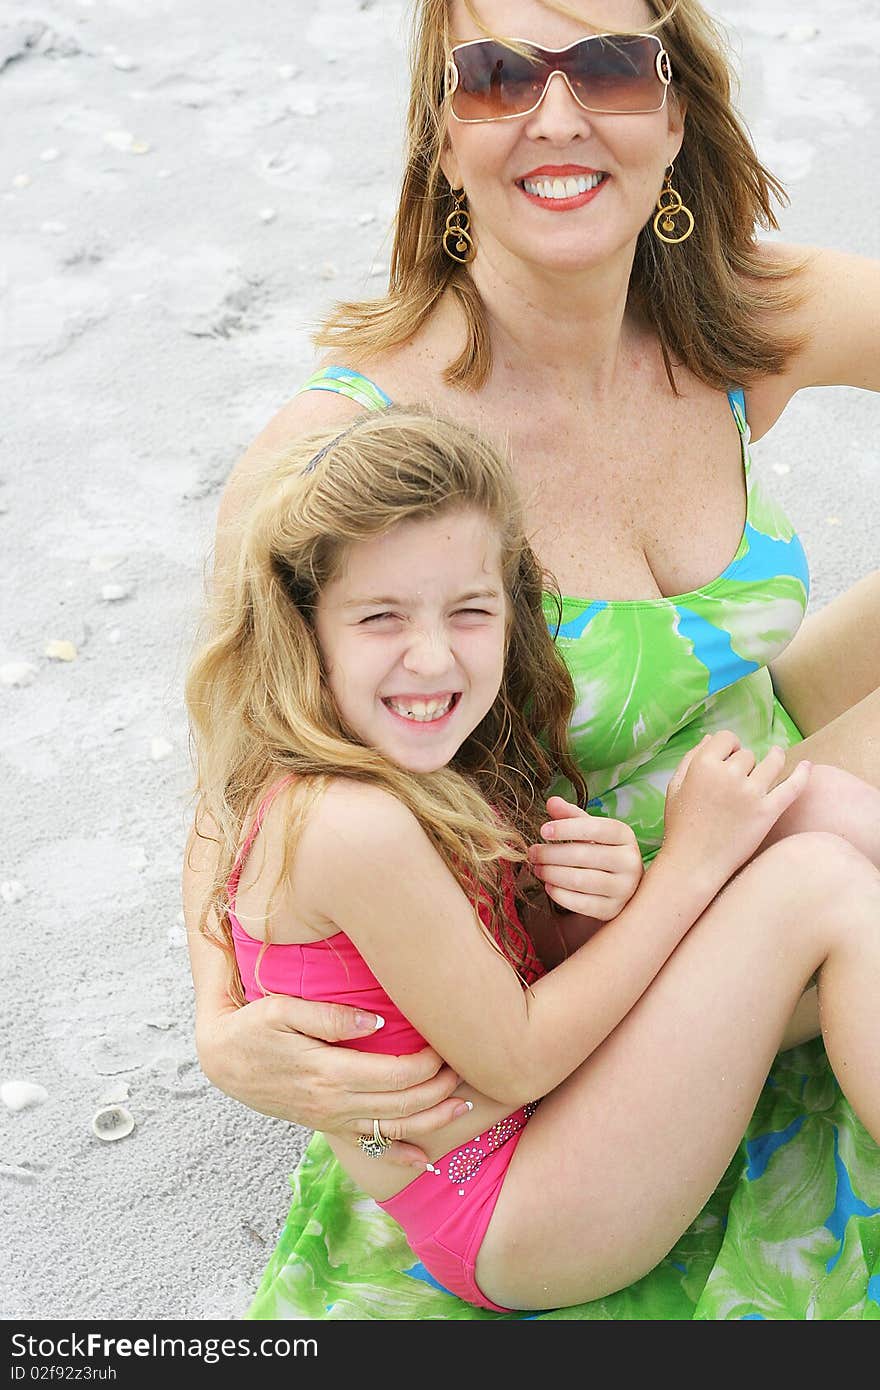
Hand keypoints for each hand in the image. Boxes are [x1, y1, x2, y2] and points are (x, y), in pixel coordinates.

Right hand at [196, 993, 464, 1166]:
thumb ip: (331, 1017)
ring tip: (465, 1107)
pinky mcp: (326, 1123)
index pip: (396, 1074)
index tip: (445, 1043)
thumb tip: (376, 1022)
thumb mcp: (283, 1009)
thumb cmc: (253, 1026)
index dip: (429, 1063)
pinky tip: (423, 1159)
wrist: (222, 1059)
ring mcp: (331, 1118)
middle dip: (440, 1088)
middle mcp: (334, 1102)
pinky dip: (397, 1155)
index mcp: (329, 1072)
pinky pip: (367, 1146)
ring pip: (392, 1127)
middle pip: (402, 1103)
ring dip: (432, 1121)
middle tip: (466, 1067)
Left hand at [526, 796, 643, 918]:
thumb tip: (551, 801)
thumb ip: (571, 816)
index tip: (542, 830)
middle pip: (583, 855)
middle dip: (551, 853)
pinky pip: (580, 903)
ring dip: (552, 873)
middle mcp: (630, 862)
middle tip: (533, 852)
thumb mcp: (591, 831)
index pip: (596, 828)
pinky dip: (559, 894)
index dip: (567, 828)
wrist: (622, 887)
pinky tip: (549, 885)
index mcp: (625, 836)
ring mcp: (624, 888)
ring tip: (537, 868)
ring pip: (580, 880)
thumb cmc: (602, 852)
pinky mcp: (613, 910)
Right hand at [663, 731, 811, 883]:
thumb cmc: (680, 827)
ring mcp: (751, 793)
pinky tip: (807, 765)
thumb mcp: (675, 787)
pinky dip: (802, 774)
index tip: (728, 757)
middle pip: (747, 754)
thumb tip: (709, 738)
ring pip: (771, 762)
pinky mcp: (768, 811)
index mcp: (703, 765)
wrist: (693, 864)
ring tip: (776, 756)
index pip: (726, 738)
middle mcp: (729, 774)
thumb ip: (690, 758)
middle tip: (738, 780)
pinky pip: (792, 786)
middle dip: (744, 763)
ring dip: (774, 758)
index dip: (728, 746)